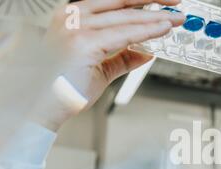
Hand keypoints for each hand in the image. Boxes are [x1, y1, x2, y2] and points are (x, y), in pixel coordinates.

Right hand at [36, 0, 184, 130]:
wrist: (44, 105)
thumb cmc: (65, 87)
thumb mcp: (100, 68)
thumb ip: (123, 59)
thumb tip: (146, 54)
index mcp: (73, 17)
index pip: (114, 2)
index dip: (141, 1)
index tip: (162, 3)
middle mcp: (72, 17)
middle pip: (121, 1)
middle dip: (153, 2)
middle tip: (176, 4)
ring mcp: (76, 28)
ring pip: (125, 17)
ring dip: (154, 17)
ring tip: (175, 19)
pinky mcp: (83, 43)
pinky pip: (123, 34)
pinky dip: (146, 31)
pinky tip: (162, 29)